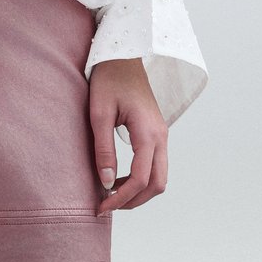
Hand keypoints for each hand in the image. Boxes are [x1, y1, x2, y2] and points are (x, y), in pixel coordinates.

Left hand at [89, 57, 167, 214]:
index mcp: (148, 132)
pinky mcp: (157, 132)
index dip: (121, 198)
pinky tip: (120, 177)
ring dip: (139, 191)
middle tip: (107, 205)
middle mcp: (161, 136)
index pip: (140, 179)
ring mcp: (162, 134)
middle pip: (157, 184)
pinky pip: (156, 165)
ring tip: (111, 193)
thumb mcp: (99, 112)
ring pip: (159, 177)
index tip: (101, 206)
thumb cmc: (109, 79)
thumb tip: (106, 183)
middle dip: (134, 201)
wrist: (122, 54)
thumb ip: (104, 148)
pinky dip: (141, 179)